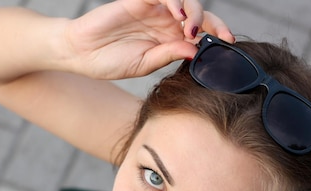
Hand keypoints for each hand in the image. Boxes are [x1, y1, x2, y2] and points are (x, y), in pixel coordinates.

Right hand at [64, 0, 234, 78]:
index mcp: (170, 41)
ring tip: (190, 29)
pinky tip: (176, 14)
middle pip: (198, 14)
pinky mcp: (140, 0)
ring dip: (194, 12)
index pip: (200, 34)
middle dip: (212, 23)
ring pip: (185, 1)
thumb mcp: (144, 64)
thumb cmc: (109, 61)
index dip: (217, 35)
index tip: (229, 43)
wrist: (81, 53)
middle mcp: (166, 23)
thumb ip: (169, 54)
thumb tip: (196, 51)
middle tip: (217, 36)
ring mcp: (154, 10)